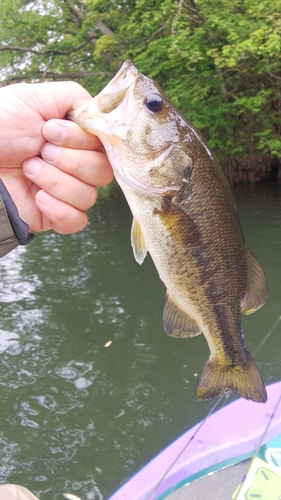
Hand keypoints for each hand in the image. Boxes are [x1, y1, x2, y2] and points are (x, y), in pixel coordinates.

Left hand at [0, 82, 112, 233]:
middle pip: (102, 174)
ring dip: (56, 182)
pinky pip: (77, 221)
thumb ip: (75, 99)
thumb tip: (101, 115)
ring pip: (89, 197)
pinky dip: (60, 210)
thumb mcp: (35, 98)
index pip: (104, 147)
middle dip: (69, 161)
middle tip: (38, 152)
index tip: (49, 131)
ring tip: (28, 169)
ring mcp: (65, 192)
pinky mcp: (54, 216)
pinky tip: (38, 197)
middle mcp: (74, 165)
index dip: (81, 141)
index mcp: (74, 139)